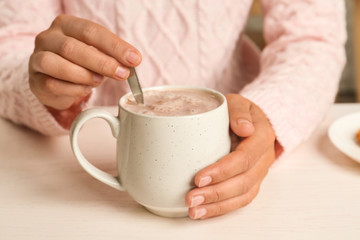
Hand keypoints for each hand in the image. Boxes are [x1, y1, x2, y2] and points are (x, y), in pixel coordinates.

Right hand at [28, 15, 141, 126]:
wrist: (54, 80)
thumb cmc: (80, 63)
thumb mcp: (98, 55)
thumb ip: (112, 57)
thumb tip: (131, 64)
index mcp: (67, 25)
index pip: (91, 31)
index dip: (115, 46)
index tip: (135, 59)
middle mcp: (48, 37)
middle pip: (72, 47)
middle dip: (102, 62)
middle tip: (121, 73)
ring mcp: (37, 58)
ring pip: (55, 64)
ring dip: (83, 75)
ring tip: (99, 81)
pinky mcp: (35, 80)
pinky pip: (52, 85)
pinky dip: (73, 89)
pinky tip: (85, 90)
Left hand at [185, 94, 278, 218]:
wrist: (249, 120)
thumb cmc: (239, 111)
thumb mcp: (238, 102)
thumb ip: (239, 111)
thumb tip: (244, 128)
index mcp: (262, 137)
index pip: (244, 158)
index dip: (223, 170)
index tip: (199, 178)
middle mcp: (264, 158)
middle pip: (243, 181)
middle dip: (216, 193)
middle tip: (191, 198)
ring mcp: (259, 173)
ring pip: (243, 195)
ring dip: (218, 205)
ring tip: (194, 211)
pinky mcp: (251, 182)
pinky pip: (240, 200)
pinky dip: (222, 209)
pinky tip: (204, 212)